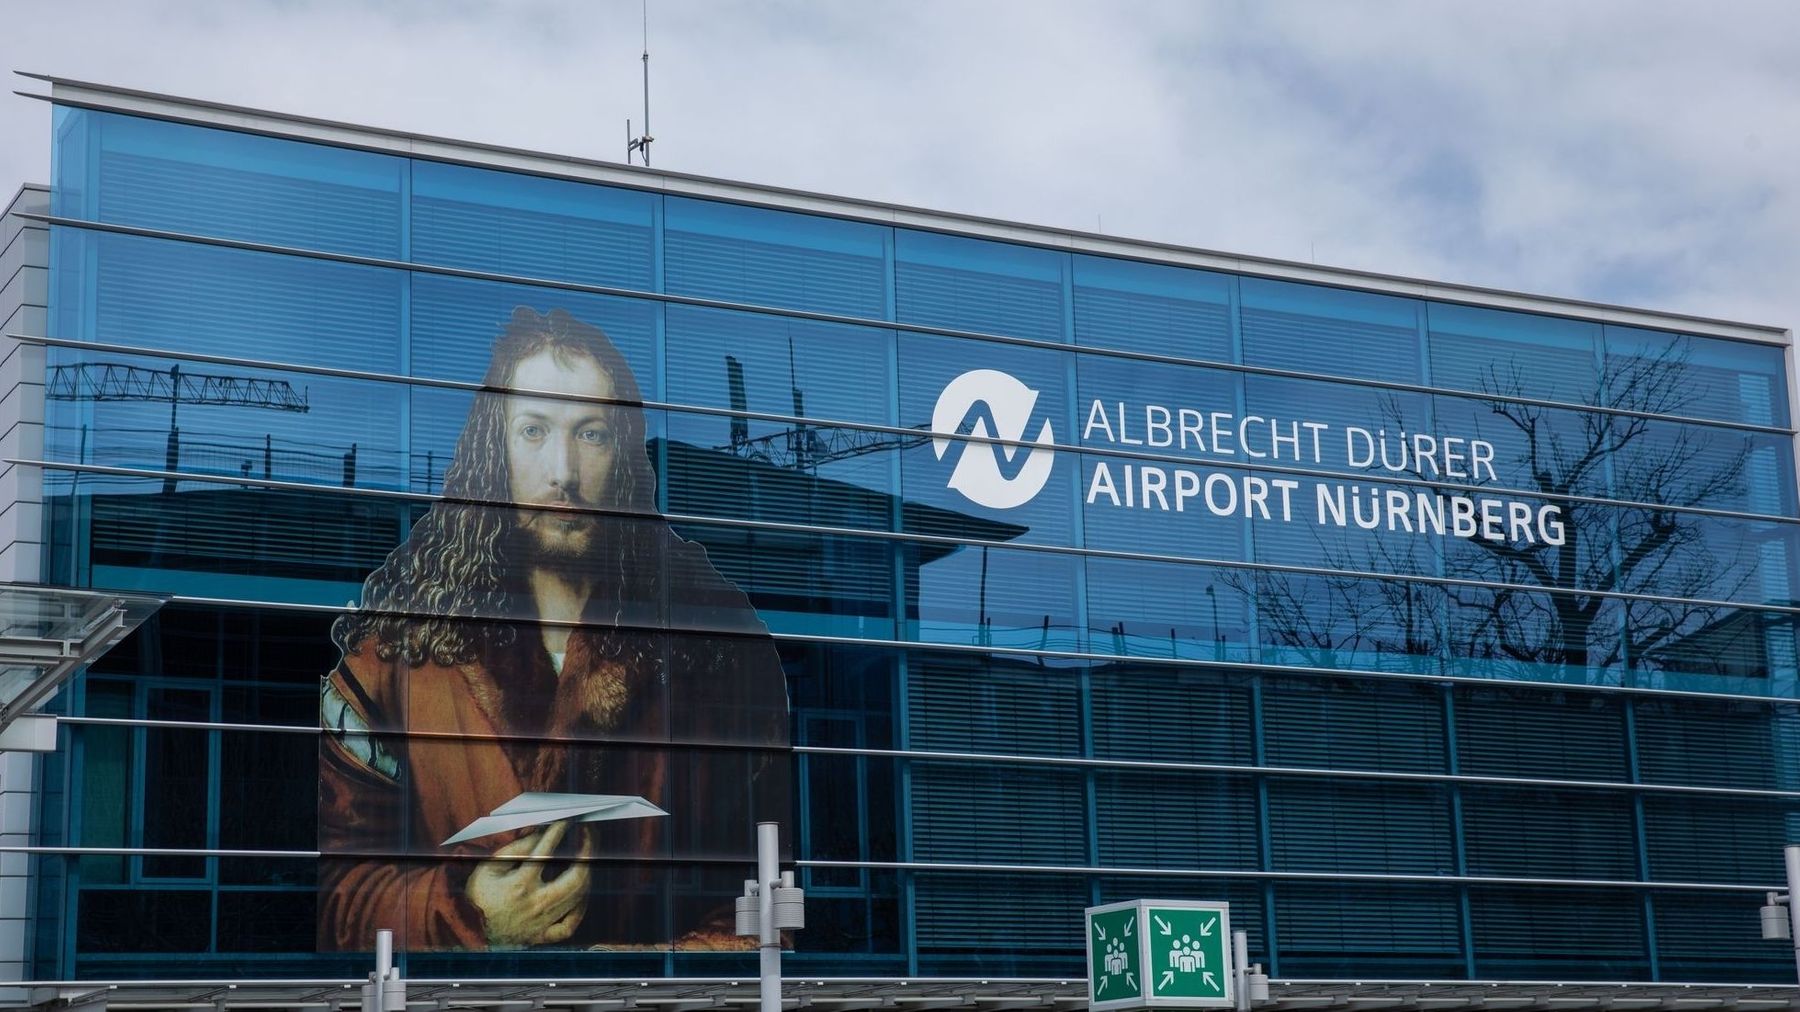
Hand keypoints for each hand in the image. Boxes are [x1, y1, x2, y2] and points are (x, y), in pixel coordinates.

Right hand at [465, 819, 591, 946]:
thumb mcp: (487, 868)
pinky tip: (580, 894)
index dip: (558, 832)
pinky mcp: (542, 936)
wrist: (468, 933)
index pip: (546, 852)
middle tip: (588, 834)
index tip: (567, 820)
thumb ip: (515, 849)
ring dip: (587, 873)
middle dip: (587, 850)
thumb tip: (540, 834)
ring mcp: (542, 922)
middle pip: (576, 876)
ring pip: (578, 897)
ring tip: (586, 857)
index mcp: (519, 885)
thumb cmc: (477, 898)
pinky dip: (580, 909)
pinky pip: (570, 925)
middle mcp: (535, 904)